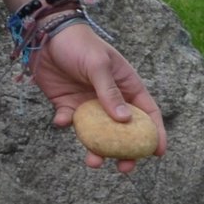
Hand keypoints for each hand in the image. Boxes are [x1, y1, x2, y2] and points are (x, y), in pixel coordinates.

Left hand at [33, 19, 166, 170]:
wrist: (46, 35)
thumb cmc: (80, 44)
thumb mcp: (99, 65)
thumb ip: (109, 92)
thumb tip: (124, 120)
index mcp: (127, 86)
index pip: (147, 113)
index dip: (155, 133)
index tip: (157, 153)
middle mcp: (110, 98)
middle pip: (123, 130)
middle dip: (125, 151)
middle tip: (124, 168)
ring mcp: (88, 103)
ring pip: (97, 133)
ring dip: (96, 148)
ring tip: (93, 162)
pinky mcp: (66, 104)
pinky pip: (70, 121)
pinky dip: (66, 124)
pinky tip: (61, 120)